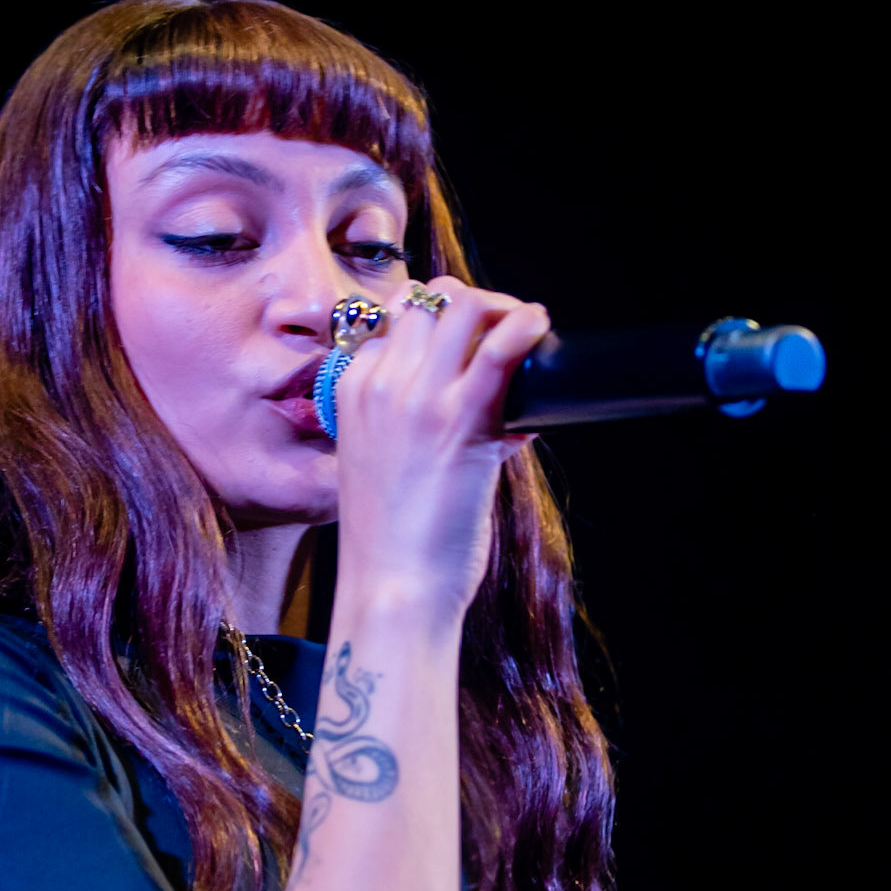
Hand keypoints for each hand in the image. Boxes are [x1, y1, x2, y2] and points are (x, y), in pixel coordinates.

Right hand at [332, 278, 548, 625]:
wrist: (392, 589)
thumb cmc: (395, 542)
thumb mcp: (384, 466)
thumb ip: (417, 429)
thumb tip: (500, 415)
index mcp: (351, 392)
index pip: (395, 322)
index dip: (439, 329)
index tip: (468, 358)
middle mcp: (378, 384)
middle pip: (428, 302)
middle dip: (472, 306)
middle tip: (504, 335)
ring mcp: (416, 398)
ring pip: (461, 306)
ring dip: (500, 310)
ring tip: (527, 333)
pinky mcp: (460, 420)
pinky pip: (498, 347)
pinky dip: (524, 325)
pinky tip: (539, 328)